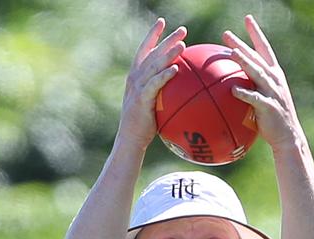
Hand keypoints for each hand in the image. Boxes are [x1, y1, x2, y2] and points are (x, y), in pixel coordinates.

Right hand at [117, 18, 186, 149]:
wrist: (130, 141)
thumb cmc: (143, 127)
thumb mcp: (152, 106)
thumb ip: (162, 94)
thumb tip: (180, 91)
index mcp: (136, 77)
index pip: (144, 51)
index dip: (152, 35)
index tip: (162, 22)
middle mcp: (135, 78)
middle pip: (152, 53)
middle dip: (167, 39)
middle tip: (182, 30)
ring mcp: (137, 88)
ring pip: (154, 65)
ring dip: (168, 54)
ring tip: (183, 45)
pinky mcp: (141, 99)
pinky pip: (154, 84)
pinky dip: (164, 76)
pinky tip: (176, 69)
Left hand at [222, 14, 301, 152]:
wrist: (288, 137)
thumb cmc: (272, 120)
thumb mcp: (263, 100)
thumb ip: (251, 88)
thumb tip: (231, 83)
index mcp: (274, 74)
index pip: (264, 48)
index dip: (255, 32)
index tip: (247, 18)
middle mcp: (274, 79)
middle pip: (256, 57)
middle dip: (241, 44)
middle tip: (226, 34)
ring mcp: (273, 92)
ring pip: (257, 72)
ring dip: (244, 62)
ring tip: (231, 53)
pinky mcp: (269, 107)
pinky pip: (255, 98)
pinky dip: (244, 93)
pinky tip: (232, 89)